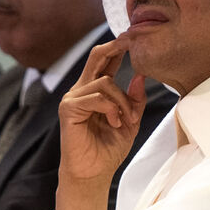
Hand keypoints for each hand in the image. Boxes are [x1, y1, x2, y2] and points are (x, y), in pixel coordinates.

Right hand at [55, 36, 147, 209]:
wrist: (93, 174)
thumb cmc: (108, 150)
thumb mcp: (130, 122)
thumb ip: (135, 100)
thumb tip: (141, 76)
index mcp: (96, 91)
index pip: (106, 61)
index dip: (119, 47)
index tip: (133, 36)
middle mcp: (82, 90)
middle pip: (96, 56)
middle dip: (115, 46)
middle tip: (131, 40)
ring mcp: (73, 98)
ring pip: (104, 83)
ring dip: (122, 102)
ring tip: (126, 120)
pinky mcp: (69, 109)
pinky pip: (96, 98)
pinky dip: (112, 109)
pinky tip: (115, 123)